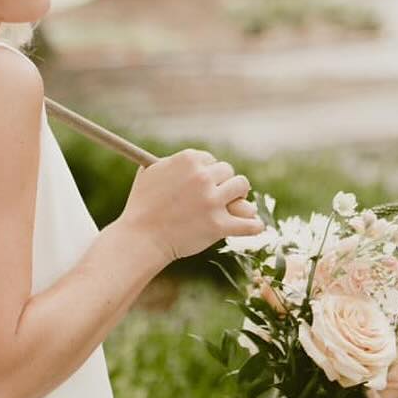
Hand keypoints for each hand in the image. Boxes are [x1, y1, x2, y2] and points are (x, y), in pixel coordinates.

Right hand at [123, 148, 264, 264]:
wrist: (141, 238)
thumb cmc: (142, 206)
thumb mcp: (151, 173)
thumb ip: (172, 163)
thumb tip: (190, 160)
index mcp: (188, 160)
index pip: (211, 160)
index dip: (208, 172)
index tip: (203, 183)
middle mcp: (203, 177)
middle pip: (228, 171)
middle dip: (222, 183)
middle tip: (217, 196)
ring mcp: (212, 201)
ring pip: (241, 187)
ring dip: (239, 196)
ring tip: (235, 205)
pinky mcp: (219, 225)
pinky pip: (248, 223)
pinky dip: (254, 225)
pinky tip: (257, 226)